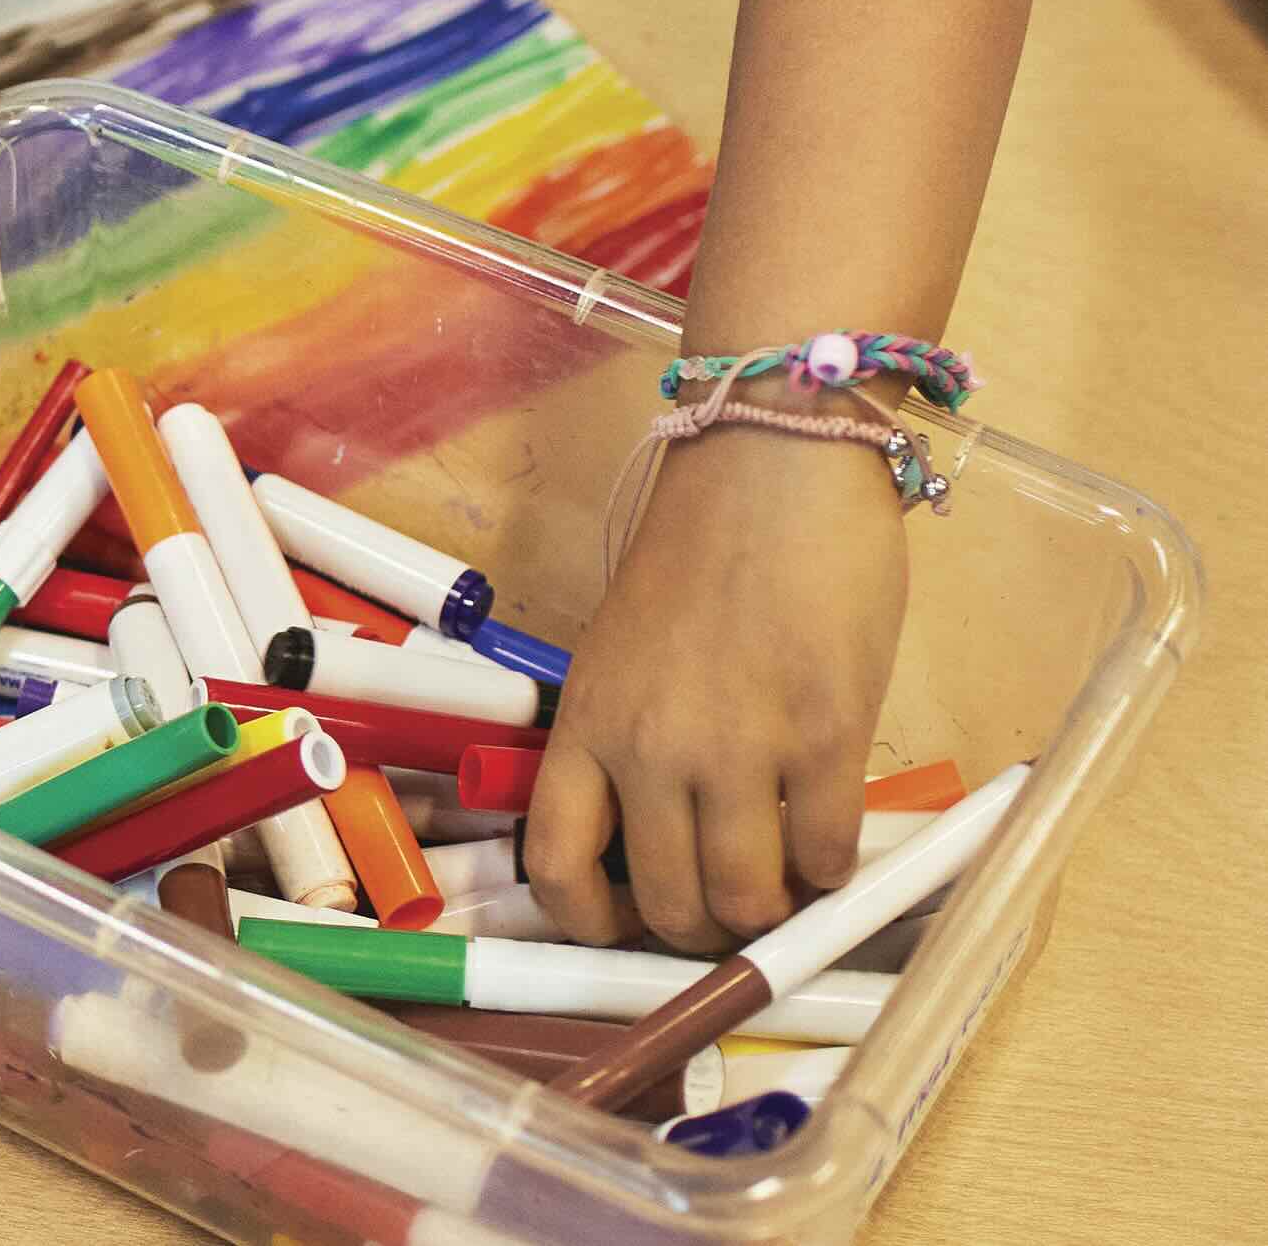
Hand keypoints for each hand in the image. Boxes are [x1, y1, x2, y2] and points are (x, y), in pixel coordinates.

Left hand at [524, 419, 906, 955]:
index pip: (553, 863)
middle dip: (700, 926)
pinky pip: (827, 858)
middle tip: (729, 901)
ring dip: (771, 912)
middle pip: (664, 906)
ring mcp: (736, 747)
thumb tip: (657, 831)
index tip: (625, 925)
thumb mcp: (627, 646)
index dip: (588, 923)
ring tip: (785, 879)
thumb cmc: (702, 545)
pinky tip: (833, 841)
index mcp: (587, 717)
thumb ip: (631, 734)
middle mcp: (648, 746)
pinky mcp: (823, 738)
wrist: (774, 461)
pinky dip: (834, 873)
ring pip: (746, 902)